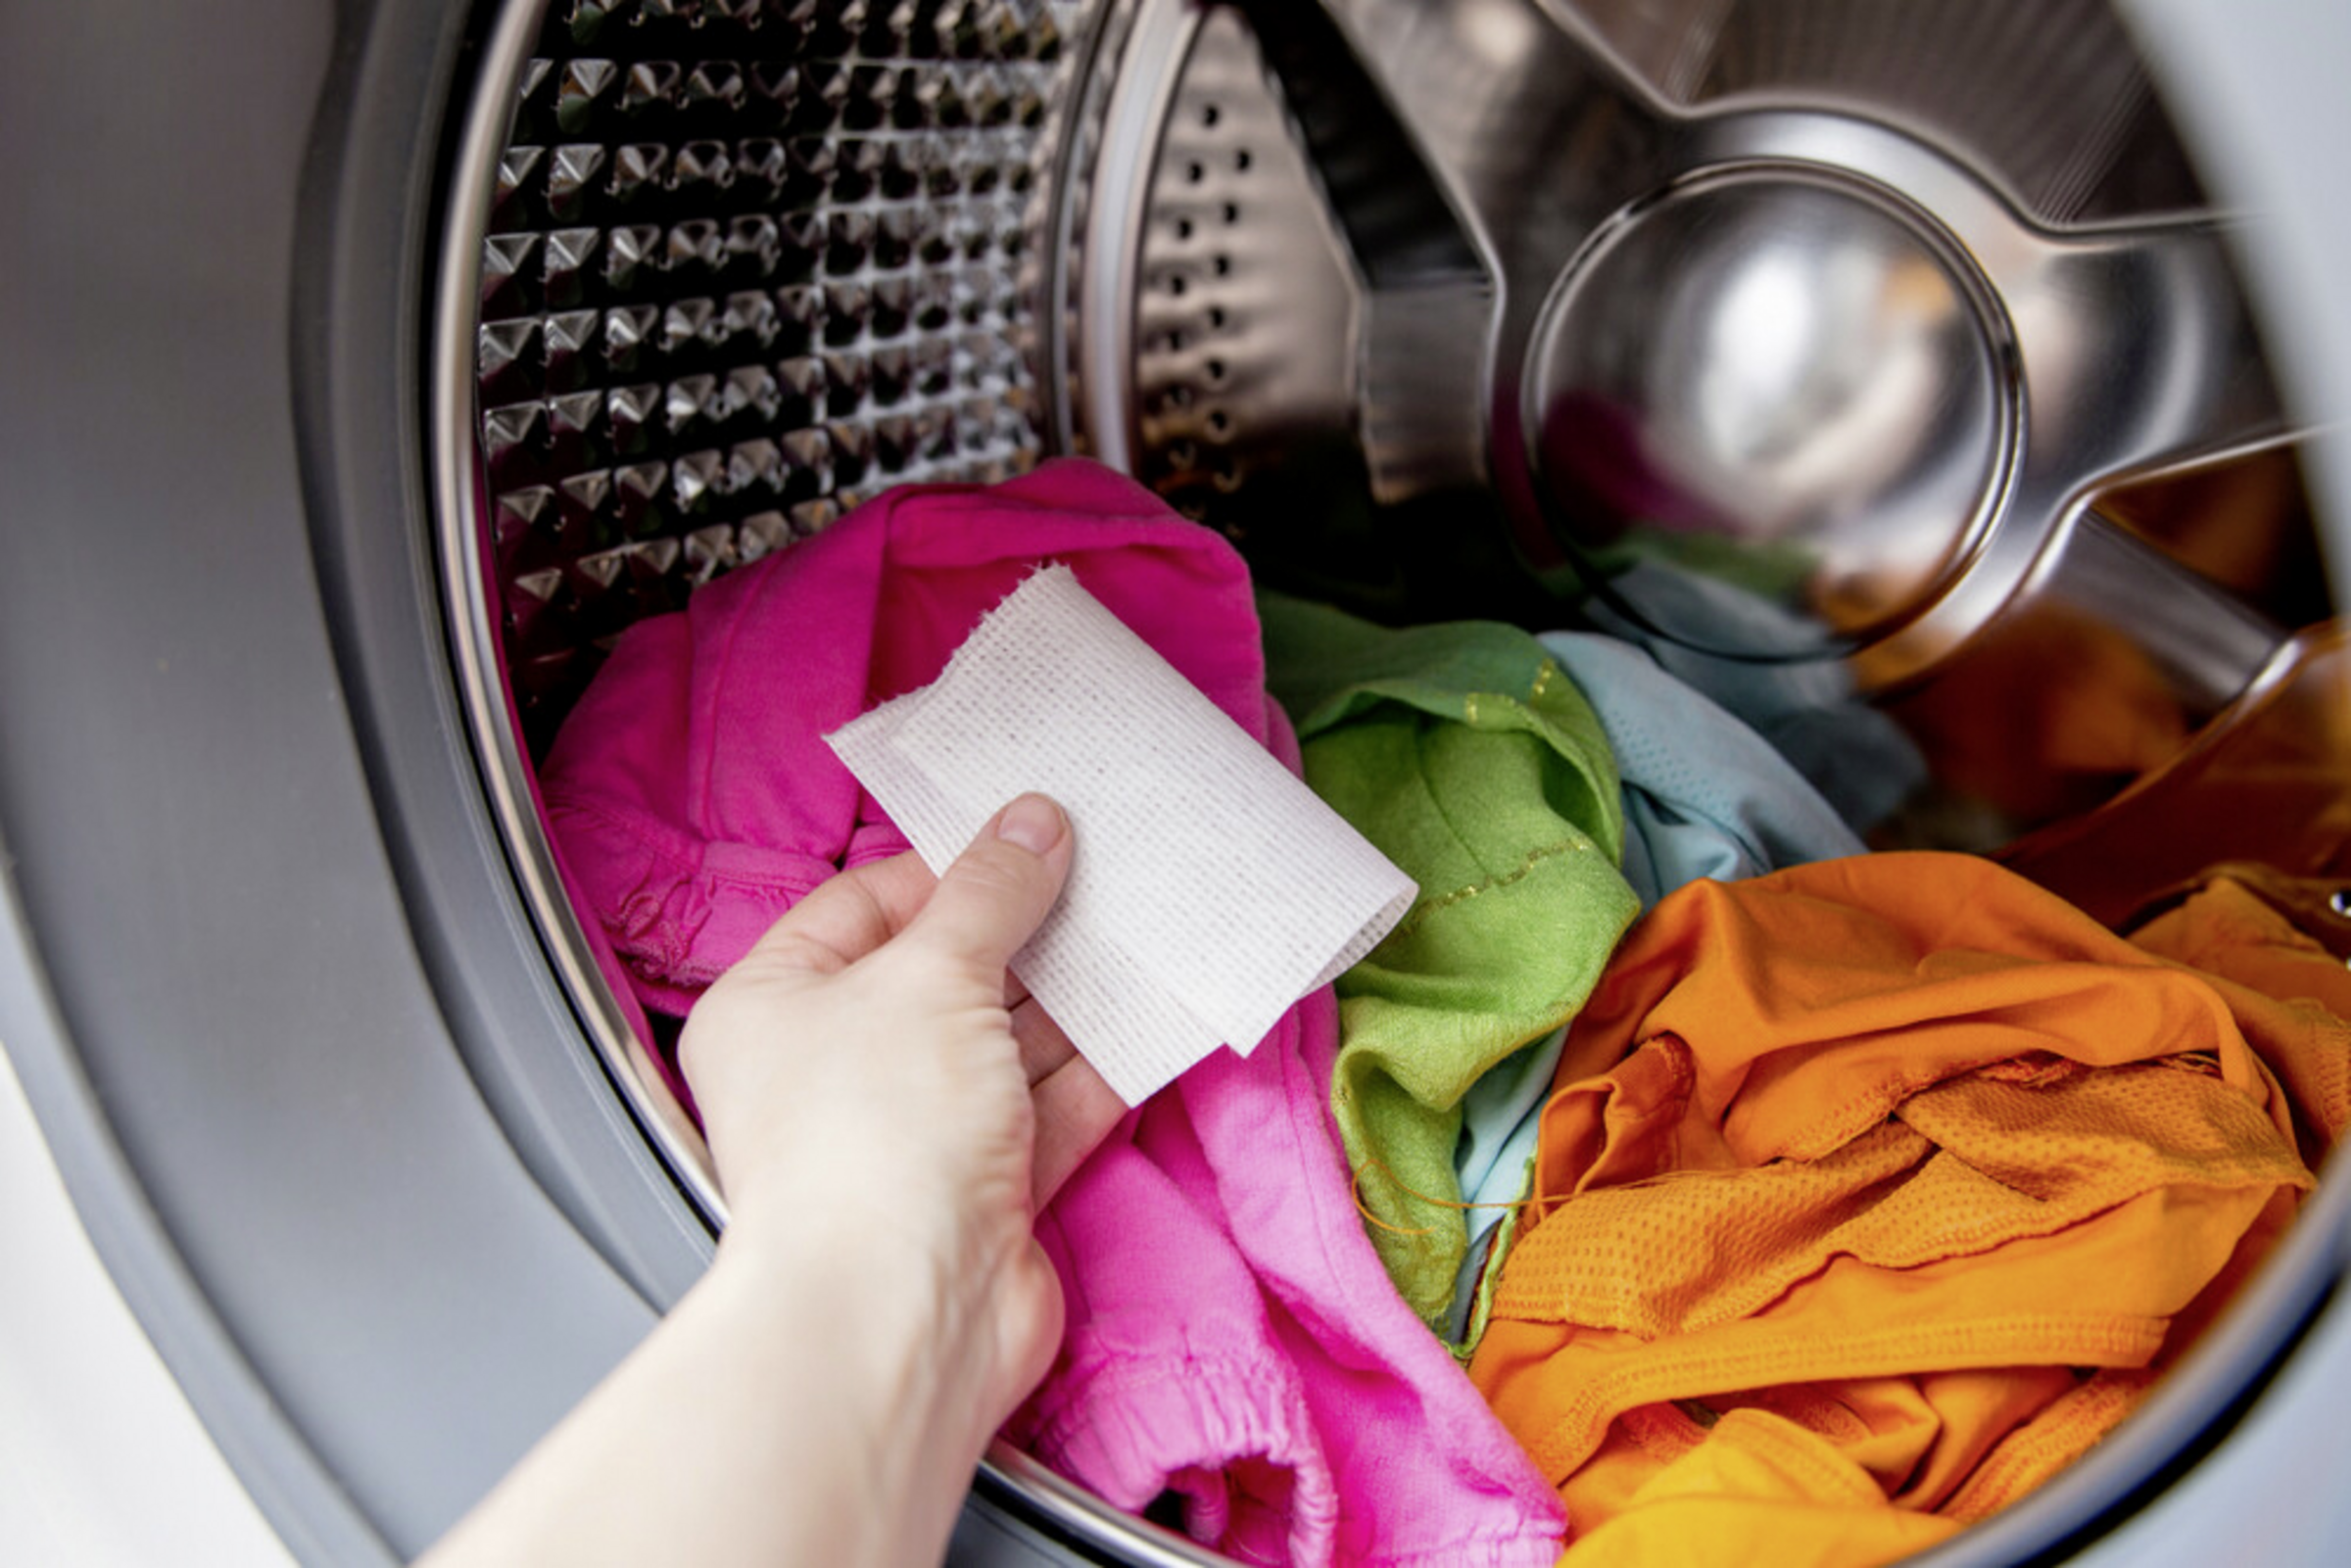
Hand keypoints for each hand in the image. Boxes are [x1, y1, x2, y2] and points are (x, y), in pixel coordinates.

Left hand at [679, 793, 1124, 1427]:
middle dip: (1027, 934)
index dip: (950, 868)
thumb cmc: (869, 1144)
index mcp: (775, 1005)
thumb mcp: (934, 974)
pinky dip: (1100, 1069)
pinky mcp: (983, 1191)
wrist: (902, 1319)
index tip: (1029, 838)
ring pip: (1005, 1043)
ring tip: (1140, 937)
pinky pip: (1048, 1111)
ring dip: (1074, 998)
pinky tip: (1151, 1020)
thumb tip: (1030, 823)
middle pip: (945, 973)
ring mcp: (912, 1134)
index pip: (866, 905)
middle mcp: (836, 1070)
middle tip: (1102, 879)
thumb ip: (992, 894)